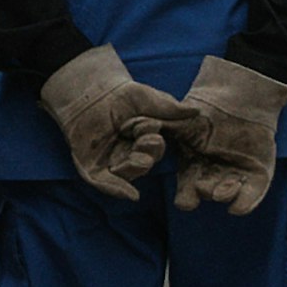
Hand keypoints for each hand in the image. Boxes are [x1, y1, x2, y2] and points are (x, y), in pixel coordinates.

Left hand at [36, 45, 192, 202]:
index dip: (155, 143)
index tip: (154, 126)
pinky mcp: (90, 167)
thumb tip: (196, 112)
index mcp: (142, 142)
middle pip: (141, 165)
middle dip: (147, 156)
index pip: (153, 150)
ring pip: (125, 175)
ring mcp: (108, 162)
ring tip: (139, 158)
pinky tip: (129, 194)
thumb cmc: (121, 95)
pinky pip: (103, 183)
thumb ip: (171, 108)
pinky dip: (116, 189)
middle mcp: (127, 154)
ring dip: (135, 169)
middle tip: (148, 141)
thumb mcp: (149, 100)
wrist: (90, 91)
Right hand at [168, 57, 286, 215]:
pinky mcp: (258, 176)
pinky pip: (253, 196)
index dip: (186, 197)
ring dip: (225, 196)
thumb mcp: (181, 122)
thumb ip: (159, 128)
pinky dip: (246, 203)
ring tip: (224, 189)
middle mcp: (213, 178)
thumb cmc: (205, 111)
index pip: (187, 194)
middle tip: (203, 187)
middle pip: (207, 194)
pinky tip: (239, 207)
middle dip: (205, 193)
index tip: (185, 198)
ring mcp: (236, 177)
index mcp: (194, 171)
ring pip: (229, 196)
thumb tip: (131, 127)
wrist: (239, 100)